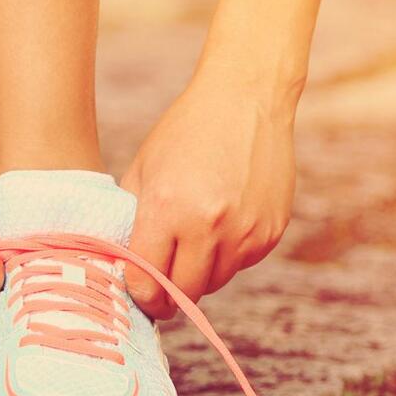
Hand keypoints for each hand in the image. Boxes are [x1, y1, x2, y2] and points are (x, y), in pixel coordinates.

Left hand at [120, 77, 295, 317]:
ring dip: (201, 274)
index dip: (141, 294)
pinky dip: (229, 255)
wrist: (247, 100)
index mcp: (168, 209)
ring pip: (216, 282)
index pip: (147, 280)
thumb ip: (132, 219)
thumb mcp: (144, 169)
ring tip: (194, 246)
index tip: (140, 293)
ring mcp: (245, 231)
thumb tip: (125, 264)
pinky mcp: (271, 231)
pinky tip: (224, 224)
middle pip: (185, 293)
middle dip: (169, 296)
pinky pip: (243, 263)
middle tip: (162, 291)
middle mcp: (209, 226)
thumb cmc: (187, 131)